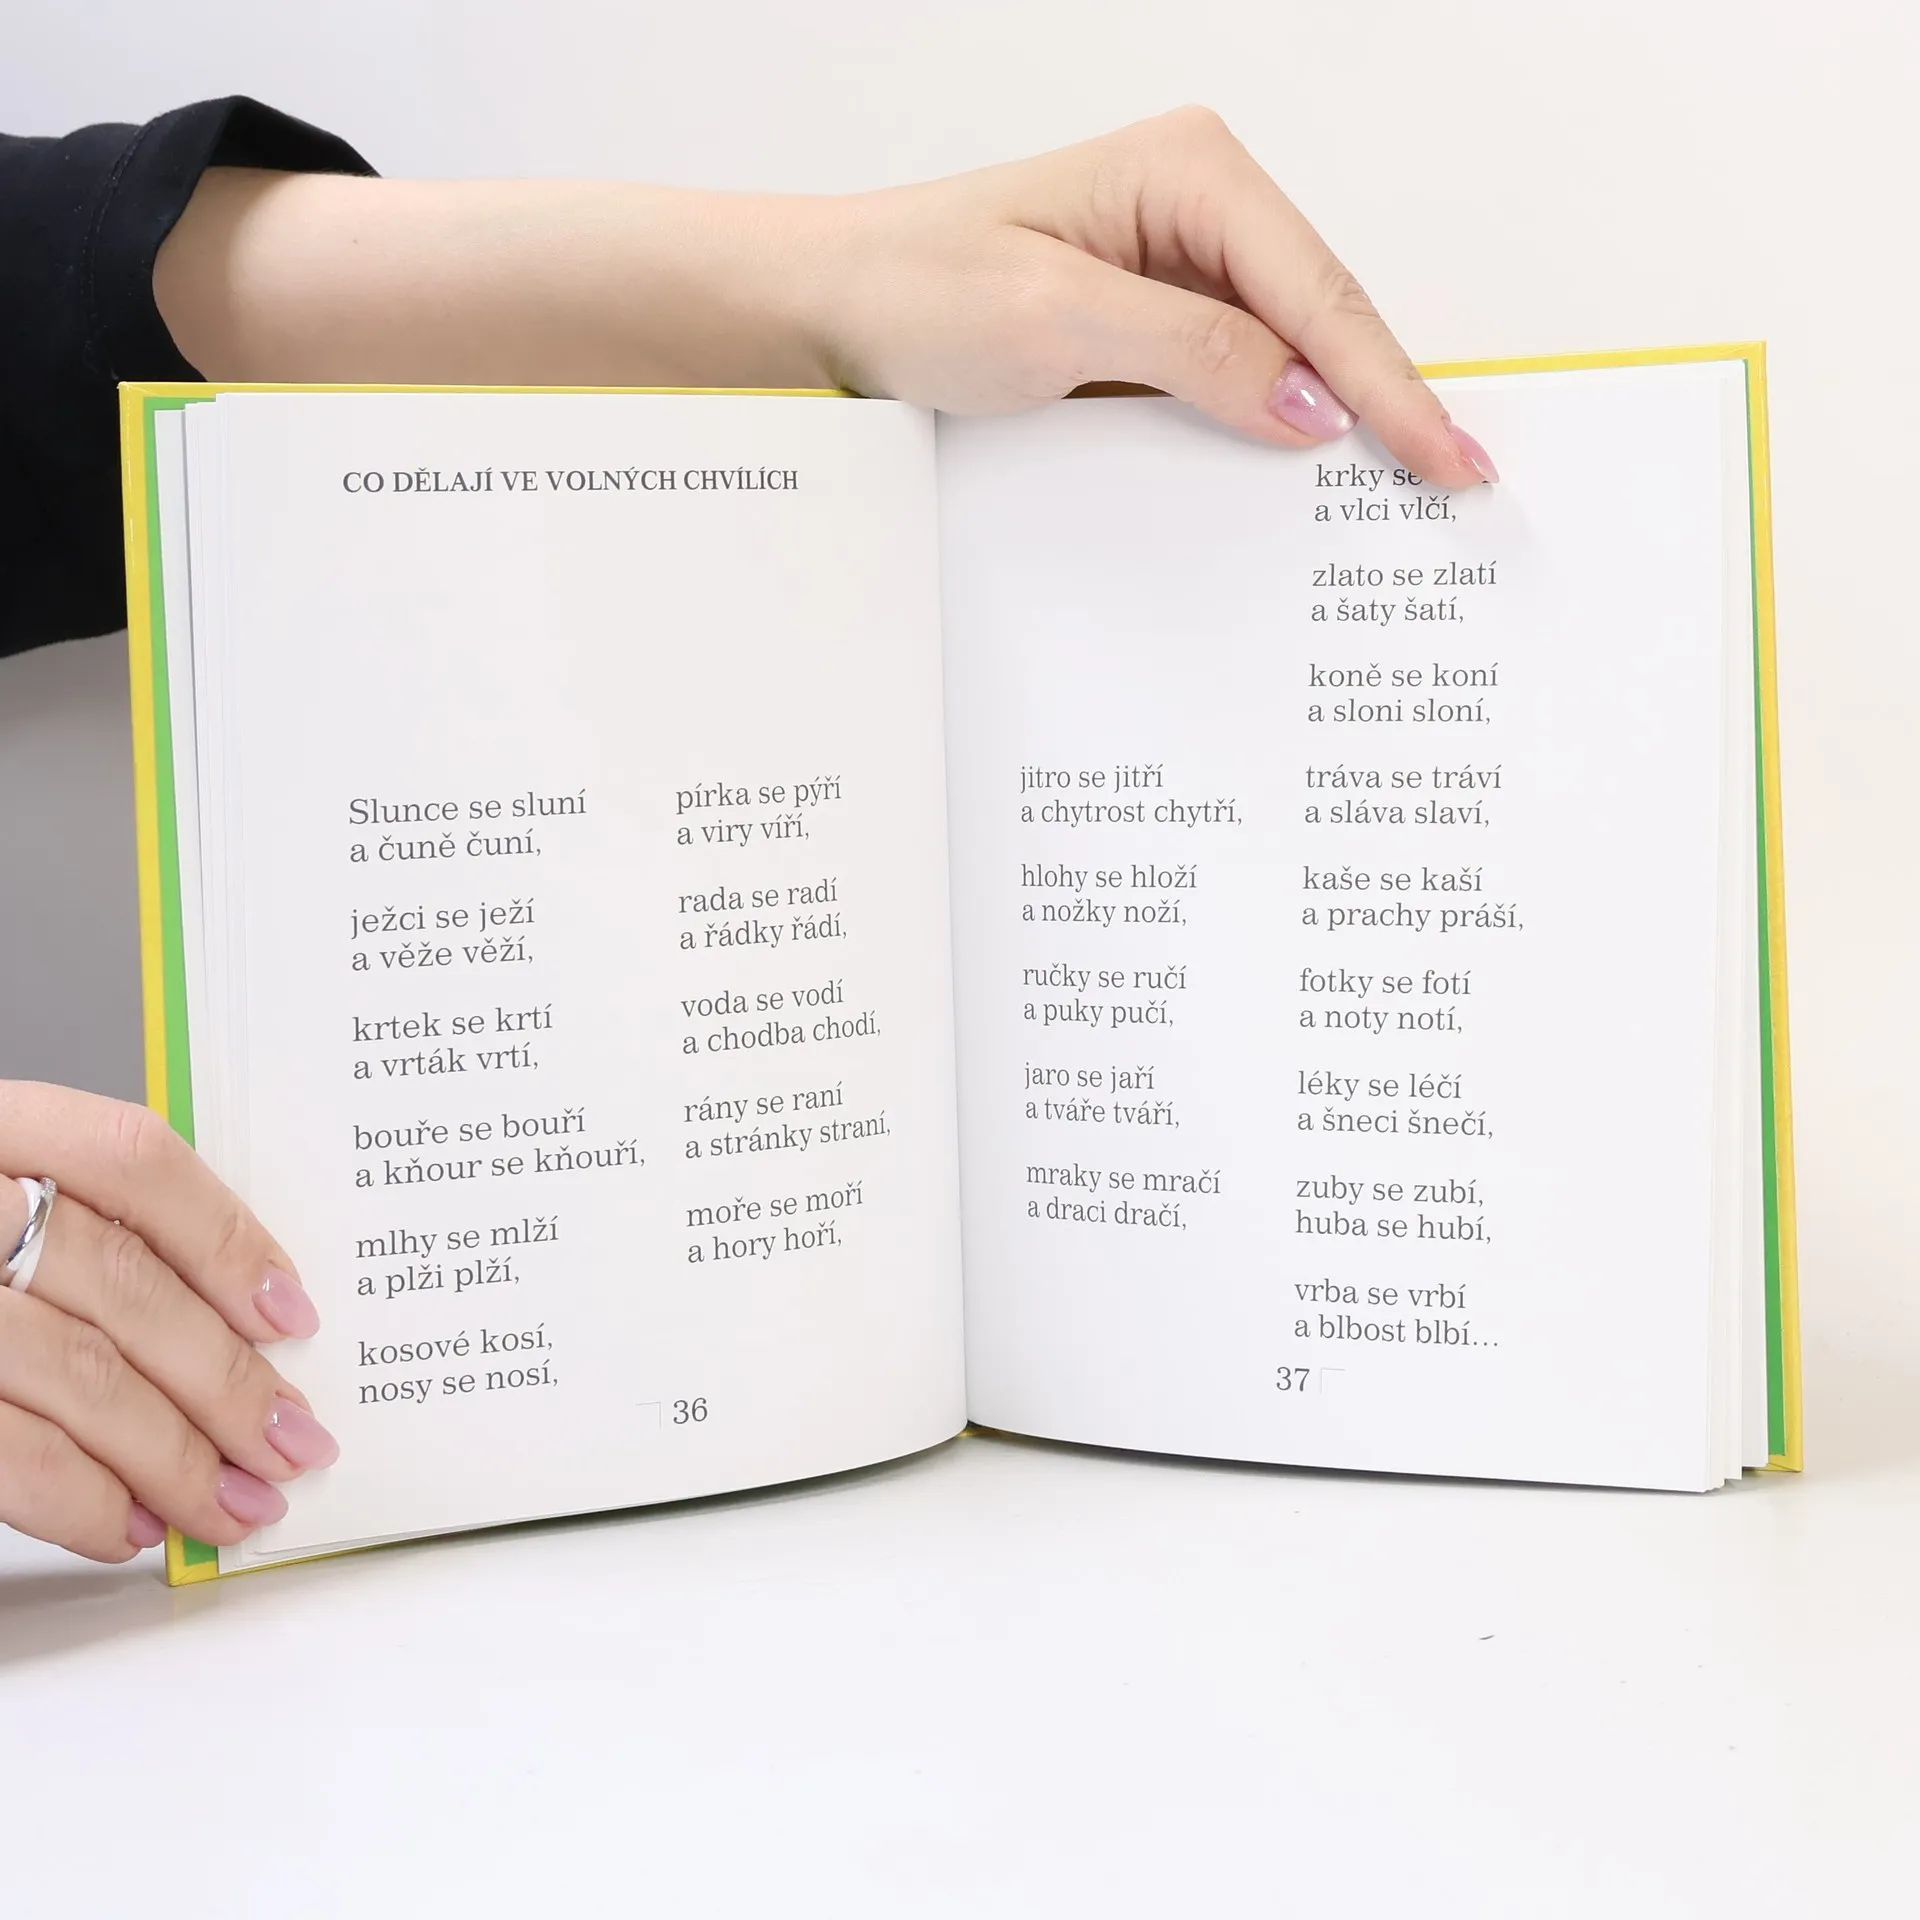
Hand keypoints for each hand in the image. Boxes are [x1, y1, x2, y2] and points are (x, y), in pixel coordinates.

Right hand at [0, 1083, 335, 1563]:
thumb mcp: (2, 1202)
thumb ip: (82, 1229)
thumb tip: (242, 1320)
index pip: (132, 1158)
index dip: (227, 1236)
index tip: (295, 1313)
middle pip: (121, 1284)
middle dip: (227, 1380)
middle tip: (296, 1442)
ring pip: (78, 1374)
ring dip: (177, 1457)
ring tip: (238, 1505)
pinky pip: (8, 1453)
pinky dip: (83, 1500)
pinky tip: (132, 1527)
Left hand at [156, 107, 1492, 484]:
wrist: (821, 315)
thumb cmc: (910, 290)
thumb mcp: (1057, 323)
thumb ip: (1194, 356)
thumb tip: (1310, 410)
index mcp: (1192, 173)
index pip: (1323, 294)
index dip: (1393, 388)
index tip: (1452, 462)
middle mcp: (1198, 209)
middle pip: (1326, 320)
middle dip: (1388, 408)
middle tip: (1461, 496)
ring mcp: (1175, 269)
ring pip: (1288, 356)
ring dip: (1336, 430)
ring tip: (1406, 506)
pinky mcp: (1147, 327)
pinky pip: (1234, 382)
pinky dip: (1268, 435)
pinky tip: (1302, 490)